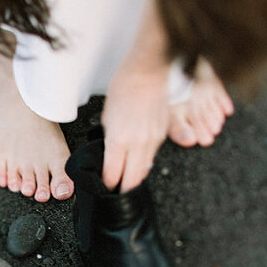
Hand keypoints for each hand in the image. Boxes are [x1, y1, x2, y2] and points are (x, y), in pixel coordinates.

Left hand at [101, 67, 170, 191]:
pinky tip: (138, 163)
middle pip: (131, 180)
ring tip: (126, 182)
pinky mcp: (162, 136)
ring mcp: (152, 141)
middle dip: (123, 188)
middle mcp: (137, 144)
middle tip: (116, 192)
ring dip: (134, 179)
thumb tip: (109, 153)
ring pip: (144, 171)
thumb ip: (109, 139)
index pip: (113, 173)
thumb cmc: (124, 88)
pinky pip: (152, 157)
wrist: (146, 74)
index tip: (104, 187)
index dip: (108, 184)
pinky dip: (144, 163)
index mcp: (119, 140)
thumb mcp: (107, 116)